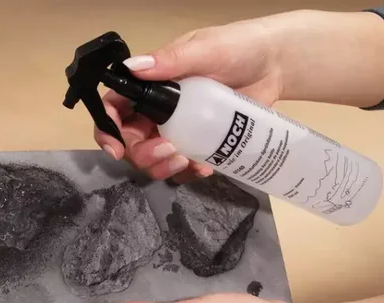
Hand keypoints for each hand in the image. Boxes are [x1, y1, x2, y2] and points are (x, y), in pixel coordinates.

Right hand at [95, 19, 283, 183]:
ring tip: (186, 160)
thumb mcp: (203, 50)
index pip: (116, 108)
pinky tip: (204, 167)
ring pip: (155, 160)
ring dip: (162, 167)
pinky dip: (189, 172)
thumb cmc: (237, 48)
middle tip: (167, 150)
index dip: (108, 130)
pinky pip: (185, 167)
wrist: (274, 65)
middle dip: (142, 154)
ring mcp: (180, 130)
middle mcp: (159, 110)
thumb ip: (169, 61)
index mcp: (151, 86)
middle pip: (132, 143)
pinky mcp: (201, 145)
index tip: (116, 148)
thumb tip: (131, 67)